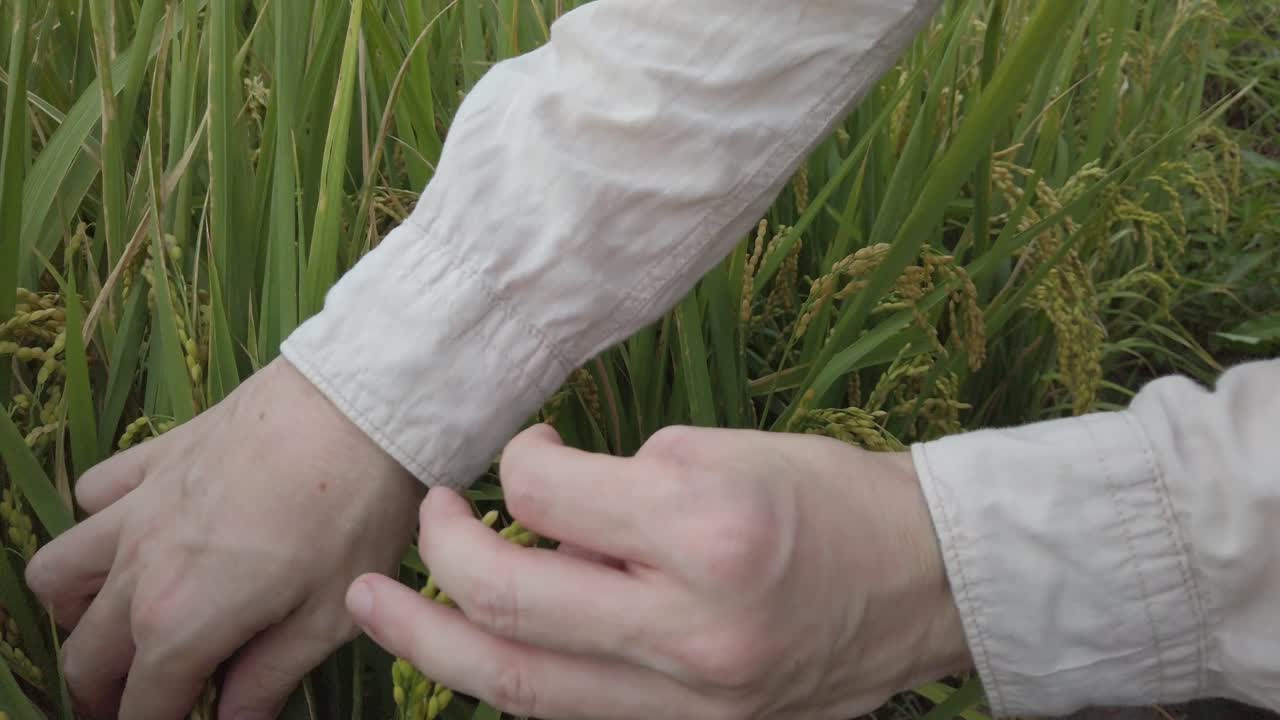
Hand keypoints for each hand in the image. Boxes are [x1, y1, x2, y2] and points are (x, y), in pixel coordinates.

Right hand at [25, 357, 423, 719]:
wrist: (360, 403)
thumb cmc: (355, 514)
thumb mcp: (329, 616)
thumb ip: (268, 679)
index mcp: (180, 623)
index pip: (142, 707)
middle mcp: (138, 570)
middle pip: (85, 657)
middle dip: (106, 694)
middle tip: (150, 698)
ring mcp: (137, 507)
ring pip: (56, 574)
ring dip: (77, 612)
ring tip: (123, 621)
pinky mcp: (154, 457)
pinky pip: (93, 494)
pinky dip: (99, 521)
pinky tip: (141, 530)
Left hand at [347, 424, 970, 719]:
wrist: (923, 583)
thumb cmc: (829, 497)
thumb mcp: (725, 452)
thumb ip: (618, 490)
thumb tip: (535, 514)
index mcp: (706, 532)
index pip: (547, 497)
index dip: (516, 463)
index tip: (524, 452)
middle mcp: (694, 632)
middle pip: (512, 610)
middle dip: (438, 562)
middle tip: (414, 529)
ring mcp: (695, 704)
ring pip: (525, 688)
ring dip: (437, 649)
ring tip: (382, 615)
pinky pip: (576, 716)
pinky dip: (516, 682)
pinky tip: (478, 654)